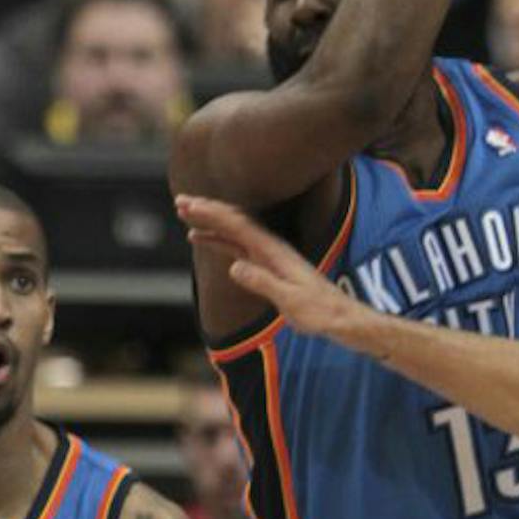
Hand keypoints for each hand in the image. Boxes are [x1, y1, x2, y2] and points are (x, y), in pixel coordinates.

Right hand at [177, 195, 370, 343]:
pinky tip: (202, 237)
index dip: (213, 214)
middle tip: (179, 201)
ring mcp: (269, 254)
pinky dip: (217, 239)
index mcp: (274, 252)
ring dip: (209, 221)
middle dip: (207, 210)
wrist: (338, 317)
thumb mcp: (290, 300)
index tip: (190, 206)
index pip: (238, 226)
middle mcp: (271, 247)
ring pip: (233, 231)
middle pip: (234, 221)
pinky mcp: (267, 264)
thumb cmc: (317, 311)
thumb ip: (263, 282)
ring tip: (184, 213)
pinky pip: (237, 245)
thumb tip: (235, 267)